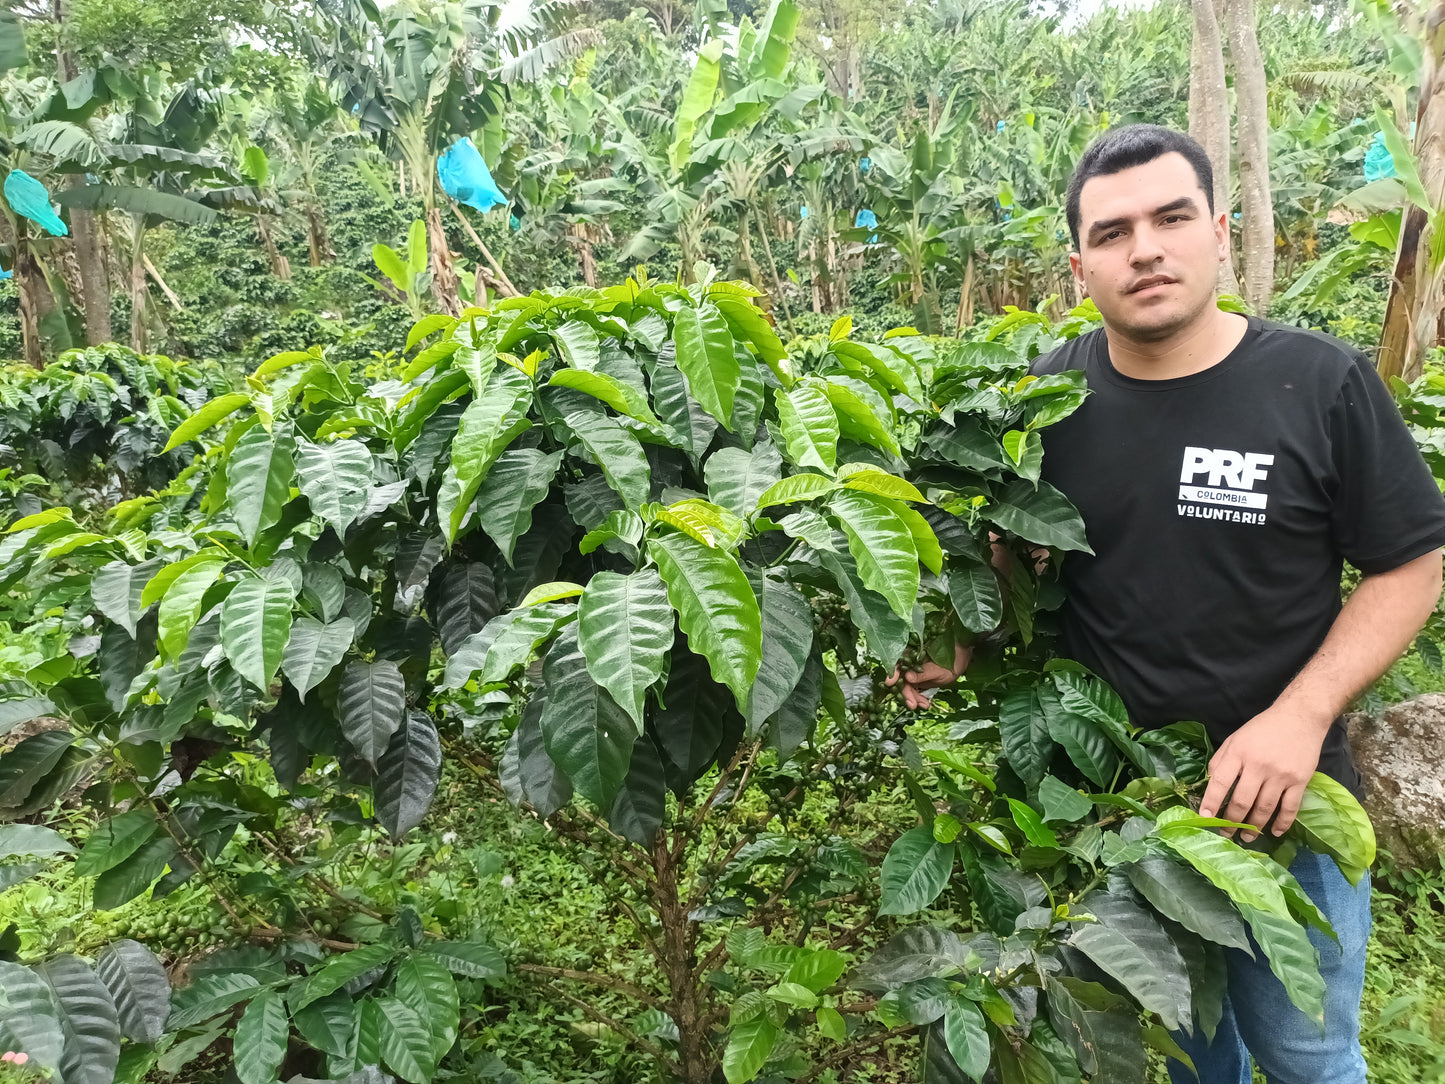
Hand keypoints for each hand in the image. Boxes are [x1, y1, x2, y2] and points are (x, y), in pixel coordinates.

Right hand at [886, 644, 972, 709]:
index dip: (893, 673)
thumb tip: (907, 677)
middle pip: (901, 676)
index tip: (890, 684)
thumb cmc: (954, 660)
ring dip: (912, 697)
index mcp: (914, 652)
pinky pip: (913, 688)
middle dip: (905, 692)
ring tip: (923, 705)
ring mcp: (913, 669)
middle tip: (912, 704)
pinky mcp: (918, 677)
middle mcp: (910, 661)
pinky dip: (917, 697)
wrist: (963, 657)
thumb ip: (924, 674)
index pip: (898, 662)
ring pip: (907, 685)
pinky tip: (925, 704)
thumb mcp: (941, 670)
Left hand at [1197, 705, 1327, 841]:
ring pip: (1264, 808)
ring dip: (1254, 827)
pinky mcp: (1300, 781)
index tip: (1204, 818)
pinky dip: (1282, 823)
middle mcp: (1258, 766)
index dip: (1211, 802)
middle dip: (1231, 821)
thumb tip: (1211, 783)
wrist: (1300, 716)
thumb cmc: (1263, 728)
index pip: (1220, 782)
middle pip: (1242, 801)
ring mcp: (1280, 775)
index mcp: (1238, 753)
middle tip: (1226, 834)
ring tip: (1247, 837)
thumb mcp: (1236, 738)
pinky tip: (1275, 832)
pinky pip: (1290, 808)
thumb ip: (1222, 760)